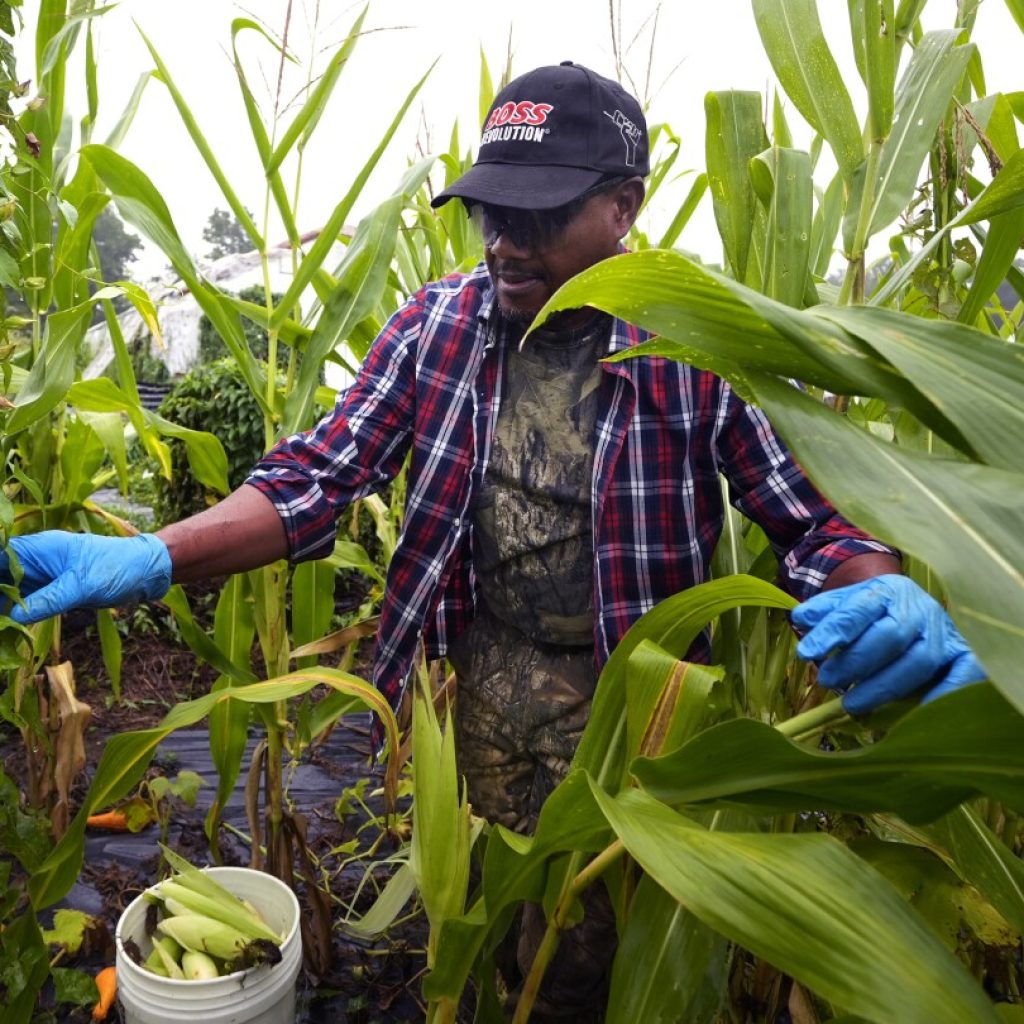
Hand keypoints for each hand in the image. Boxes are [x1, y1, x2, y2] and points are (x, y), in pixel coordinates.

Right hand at [0, 531, 171, 623]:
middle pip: (1, 575)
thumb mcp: (82, 586)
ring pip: (9, 591)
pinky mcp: (53, 591)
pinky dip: (15, 614)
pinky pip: (26, 602)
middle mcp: (36, 560)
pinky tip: (8, 629)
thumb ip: (48, 600)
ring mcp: (43, 576)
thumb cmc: (118, 567)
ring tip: (1, 629)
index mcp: (39, 547)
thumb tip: (12, 617)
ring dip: (3, 606)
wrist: (148, 571)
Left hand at [791, 574, 984, 713]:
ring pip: (920, 661)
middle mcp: (919, 609)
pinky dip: (942, 696)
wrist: (914, 608)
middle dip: (856, 662)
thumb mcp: (846, 604)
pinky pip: (963, 676)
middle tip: (827, 681)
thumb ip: (825, 612)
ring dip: (884, 686)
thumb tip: (800, 618)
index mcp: (886, 591)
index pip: (858, 610)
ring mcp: (944, 633)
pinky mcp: (963, 655)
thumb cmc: (873, 613)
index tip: (806, 653)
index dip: (832, 632)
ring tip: (851, 704)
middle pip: (891, 635)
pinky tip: (914, 716)